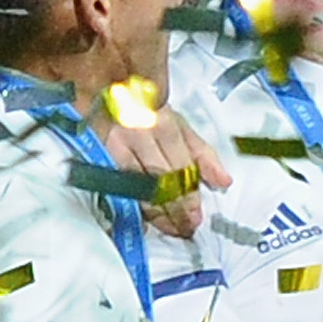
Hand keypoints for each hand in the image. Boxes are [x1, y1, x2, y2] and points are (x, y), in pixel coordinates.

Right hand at [99, 104, 233, 240]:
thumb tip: (224, 182)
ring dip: (156, 212)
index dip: (190, 195)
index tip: (196, 217)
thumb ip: (203, 155)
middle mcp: (140, 133)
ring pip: (138, 185)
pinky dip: (130, 206)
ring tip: (170, 229)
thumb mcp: (180, 126)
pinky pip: (116, 185)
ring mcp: (116, 143)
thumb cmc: (150, 113)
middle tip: (185, 229)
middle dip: (176, 208)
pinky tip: (141, 222)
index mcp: (166, 125)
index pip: (183, 166)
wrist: (110, 92)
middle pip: (161, 179)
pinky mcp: (97, 153)